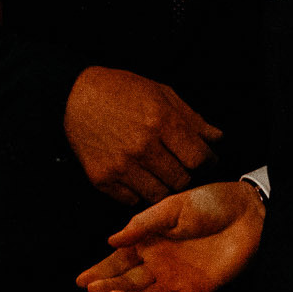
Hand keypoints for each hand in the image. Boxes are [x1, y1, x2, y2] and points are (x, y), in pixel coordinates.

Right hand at [64, 66, 222, 206]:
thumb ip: (192, 118)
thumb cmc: (121, 91)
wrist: (75, 96)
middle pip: (181, 180)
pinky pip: (132, 200)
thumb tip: (217, 138)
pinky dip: (138, 192)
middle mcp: (142, 147)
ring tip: (160, 172)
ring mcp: (121, 166)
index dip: (207, 160)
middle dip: (186, 174)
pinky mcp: (102, 179)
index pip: (198, 158)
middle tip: (180, 165)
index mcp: (161, 121)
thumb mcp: (161, 93)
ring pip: (158, 195)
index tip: (204, 159)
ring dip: (163, 186)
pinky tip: (138, 176)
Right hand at [75, 179, 262, 291]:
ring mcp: (177, 278)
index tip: (81, 280)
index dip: (100, 270)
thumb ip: (142, 224)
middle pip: (127, 281)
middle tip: (92, 289)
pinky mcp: (196, 290)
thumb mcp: (172, 206)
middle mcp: (159, 263)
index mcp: (150, 241)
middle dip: (108, 286)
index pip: (119, 260)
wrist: (248, 212)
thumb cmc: (210, 203)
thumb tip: (111, 240)